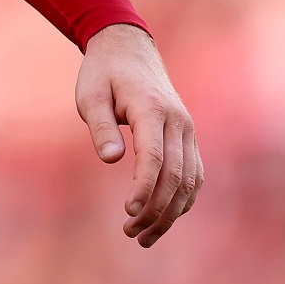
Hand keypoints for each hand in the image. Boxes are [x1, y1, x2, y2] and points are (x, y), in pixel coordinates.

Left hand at [75, 24, 202, 246]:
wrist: (129, 48)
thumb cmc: (104, 73)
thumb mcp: (90, 95)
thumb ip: (101, 127)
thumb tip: (111, 160)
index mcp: (153, 110)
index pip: (155, 158)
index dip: (143, 189)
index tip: (127, 212)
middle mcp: (178, 121)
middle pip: (177, 176)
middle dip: (156, 210)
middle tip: (130, 233)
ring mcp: (187, 129)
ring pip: (190, 180)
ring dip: (170, 212)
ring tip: (142, 235)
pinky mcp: (188, 136)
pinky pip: (193, 174)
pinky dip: (182, 199)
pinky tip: (162, 217)